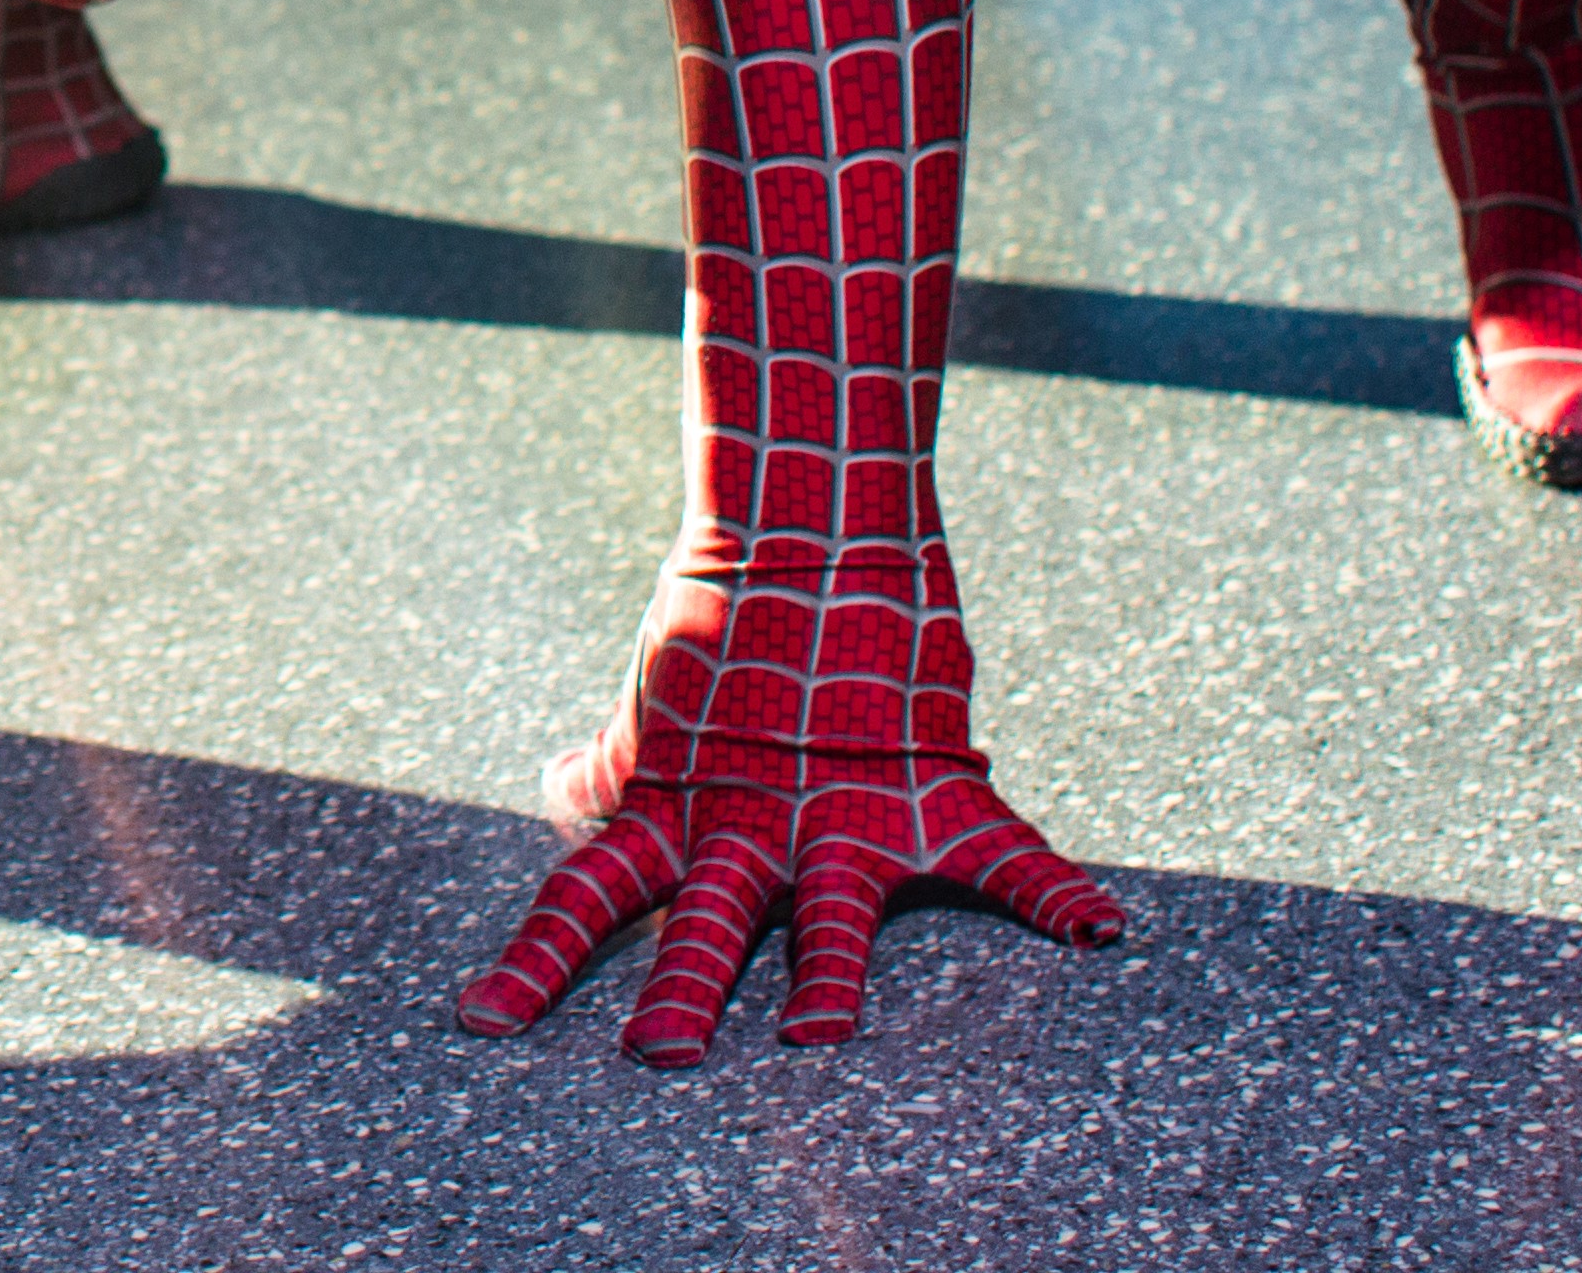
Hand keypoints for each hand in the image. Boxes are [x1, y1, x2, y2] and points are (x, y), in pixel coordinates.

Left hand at [460, 566, 1121, 1062]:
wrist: (807, 525)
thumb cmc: (724, 624)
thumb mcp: (656, 707)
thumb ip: (615, 765)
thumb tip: (561, 784)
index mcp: (677, 811)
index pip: (585, 896)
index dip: (535, 961)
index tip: (481, 1023)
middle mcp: (748, 826)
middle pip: (703, 924)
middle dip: (680, 992)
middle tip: (655, 1056)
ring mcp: (839, 814)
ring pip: (827, 918)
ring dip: (826, 979)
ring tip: (821, 1037)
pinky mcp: (927, 789)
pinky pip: (1005, 852)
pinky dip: (1057, 890)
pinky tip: (1101, 929)